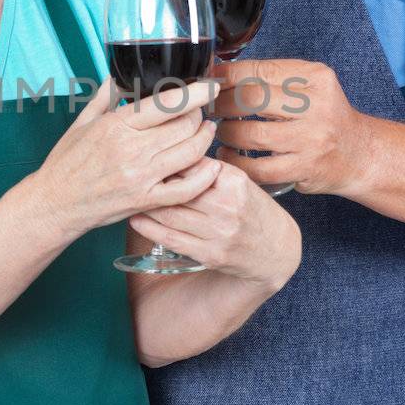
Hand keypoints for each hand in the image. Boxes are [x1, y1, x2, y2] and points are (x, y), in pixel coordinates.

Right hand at [30, 78, 220, 239]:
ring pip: (190, 153)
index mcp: (116, 125)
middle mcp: (131, 149)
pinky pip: (185, 189)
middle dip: (199, 115)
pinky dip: (204, 177)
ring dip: (205, 140)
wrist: (55, 202)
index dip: (196, 92)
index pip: (167, 102)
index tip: (210, 85)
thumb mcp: (81, 122)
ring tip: (206, 132)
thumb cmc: (65, 163)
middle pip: (185, 126)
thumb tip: (118, 76)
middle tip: (201, 112)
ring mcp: (140, 177)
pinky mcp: (145, 201)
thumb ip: (104, 97)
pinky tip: (211, 167)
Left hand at [129, 160, 300, 288]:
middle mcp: (227, 207)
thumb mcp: (239, 181)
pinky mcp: (210, 254)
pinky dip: (149, 228)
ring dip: (146, 204)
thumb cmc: (253, 209)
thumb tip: (172, 150)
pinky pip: (171, 239)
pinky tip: (135, 218)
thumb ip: (209, 169)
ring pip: (170, 214)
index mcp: (234, 182)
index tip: (147, 153)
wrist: (276, 249)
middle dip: (152, 181)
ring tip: (128, 193)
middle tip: (130, 172)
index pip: (192, 165)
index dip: (167, 160)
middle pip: (178, 190)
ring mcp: (218, 233)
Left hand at [212, 58, 373, 195]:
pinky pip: (258, 168)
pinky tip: (229, 156)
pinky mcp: (304, 168)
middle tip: (211, 109)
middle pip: (251, 99)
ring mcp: (311, 139)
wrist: (359, 153)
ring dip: (226, 134)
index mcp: (315, 78)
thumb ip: (272, 77)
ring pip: (250, 134)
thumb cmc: (325, 117)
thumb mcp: (310, 85)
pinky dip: (236, 162)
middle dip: (221, 104)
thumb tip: (221, 71)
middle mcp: (317, 105)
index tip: (210, 81)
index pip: (259, 70)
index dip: (226, 76)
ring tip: (222, 132)